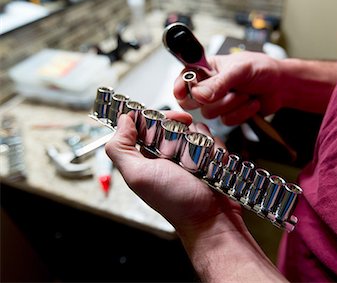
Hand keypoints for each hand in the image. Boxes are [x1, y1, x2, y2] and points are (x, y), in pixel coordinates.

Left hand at [105, 111, 240, 232]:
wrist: (211, 220)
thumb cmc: (176, 202)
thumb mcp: (138, 176)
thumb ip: (121, 148)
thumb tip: (122, 120)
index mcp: (145, 155)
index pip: (146, 121)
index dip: (156, 116)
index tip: (168, 118)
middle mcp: (166, 154)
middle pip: (174, 121)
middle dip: (183, 129)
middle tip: (187, 146)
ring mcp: (189, 155)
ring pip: (196, 129)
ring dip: (201, 141)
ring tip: (201, 162)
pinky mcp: (208, 157)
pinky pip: (213, 140)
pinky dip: (215, 148)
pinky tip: (212, 163)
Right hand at [174, 51, 283, 125]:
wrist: (282, 86)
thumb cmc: (262, 70)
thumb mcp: (240, 70)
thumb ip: (219, 82)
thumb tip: (199, 94)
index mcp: (207, 69)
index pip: (184, 77)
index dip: (180, 85)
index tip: (181, 92)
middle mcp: (209, 86)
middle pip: (190, 101)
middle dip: (211, 99)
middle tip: (225, 92)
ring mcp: (218, 102)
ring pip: (210, 113)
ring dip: (232, 104)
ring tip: (246, 93)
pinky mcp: (229, 114)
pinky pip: (226, 121)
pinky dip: (242, 113)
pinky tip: (251, 103)